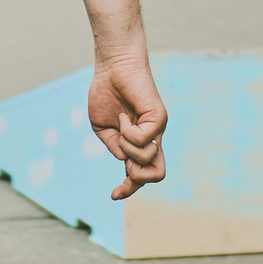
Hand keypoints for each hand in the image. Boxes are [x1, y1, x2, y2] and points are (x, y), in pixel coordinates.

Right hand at [86, 49, 166, 199]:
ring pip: (148, 159)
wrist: (112, 67)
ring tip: (120, 125)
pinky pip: (144, 140)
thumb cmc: (106, 94)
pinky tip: (124, 116)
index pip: (142, 175)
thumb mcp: (103, 128)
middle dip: (136, 179)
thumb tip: (125, 162)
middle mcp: (151, 139)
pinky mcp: (159, 117)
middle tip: (124, 164)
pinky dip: (128, 132)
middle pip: (157, 175)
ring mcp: (157, 129)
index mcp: (138, 144)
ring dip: (127, 148)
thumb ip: (114, 147)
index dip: (128, 190)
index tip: (113, 196)